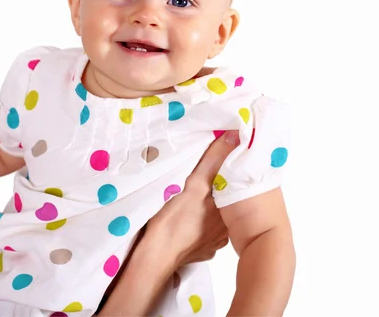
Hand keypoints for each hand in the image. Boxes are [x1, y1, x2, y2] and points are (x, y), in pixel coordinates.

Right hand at [146, 130, 239, 268]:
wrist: (157, 255)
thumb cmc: (175, 220)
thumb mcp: (195, 185)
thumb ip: (214, 160)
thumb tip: (232, 136)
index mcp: (229, 209)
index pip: (235, 187)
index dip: (230, 175)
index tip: (223, 165)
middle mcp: (227, 228)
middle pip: (226, 203)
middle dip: (219, 192)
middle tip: (205, 181)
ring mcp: (215, 243)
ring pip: (217, 219)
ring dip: (210, 210)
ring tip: (197, 199)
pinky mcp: (203, 251)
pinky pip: (206, 233)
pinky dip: (201, 225)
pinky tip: (191, 219)